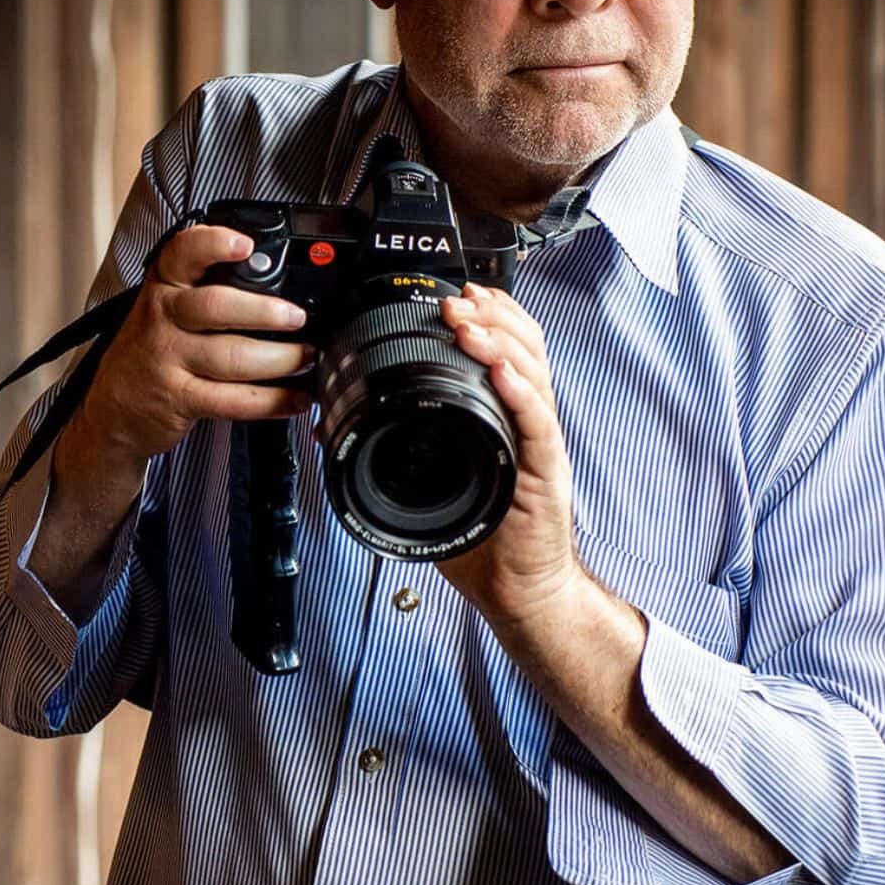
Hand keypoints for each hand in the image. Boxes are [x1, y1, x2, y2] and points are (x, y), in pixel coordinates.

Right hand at [64, 226, 316, 467]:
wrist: (112, 408)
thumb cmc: (150, 351)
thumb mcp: (164, 308)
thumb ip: (205, 290)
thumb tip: (279, 288)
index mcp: (164, 286)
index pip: (183, 252)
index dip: (214, 244)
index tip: (246, 245)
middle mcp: (163, 317)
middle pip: (217, 307)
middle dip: (265, 312)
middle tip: (297, 317)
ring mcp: (169, 359)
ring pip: (233, 357)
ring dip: (280, 359)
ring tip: (306, 357)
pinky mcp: (180, 399)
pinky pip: (233, 400)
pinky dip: (272, 401)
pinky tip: (294, 399)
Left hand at [433, 282, 584, 623]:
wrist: (521, 588)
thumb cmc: (484, 538)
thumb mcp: (432, 483)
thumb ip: (400, 449)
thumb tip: (339, 432)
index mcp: (504, 418)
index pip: (508, 349)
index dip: (490, 316)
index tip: (459, 296)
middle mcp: (527, 423)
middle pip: (526, 348)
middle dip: (491, 316)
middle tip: (458, 301)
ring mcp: (538, 445)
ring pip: (534, 375)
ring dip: (501, 343)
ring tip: (470, 325)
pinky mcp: (545, 473)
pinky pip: (538, 425)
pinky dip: (521, 395)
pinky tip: (504, 376)